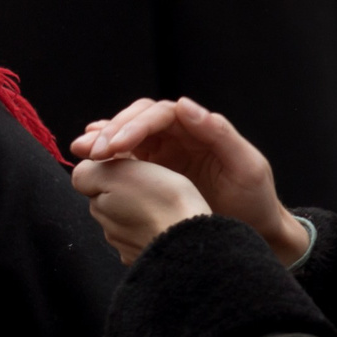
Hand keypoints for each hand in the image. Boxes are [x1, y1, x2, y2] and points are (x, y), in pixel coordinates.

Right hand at [71, 96, 302, 264]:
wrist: (254, 231)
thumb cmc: (255, 199)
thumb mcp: (247, 166)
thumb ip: (219, 133)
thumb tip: (183, 105)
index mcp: (199, 128)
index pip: (159, 114)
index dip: (134, 124)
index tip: (116, 144)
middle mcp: (178, 135)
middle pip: (137, 119)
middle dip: (112, 131)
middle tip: (93, 151)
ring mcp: (164, 152)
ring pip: (126, 134)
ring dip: (102, 139)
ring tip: (81, 150)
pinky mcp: (153, 172)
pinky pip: (125, 156)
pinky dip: (106, 155)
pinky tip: (88, 157)